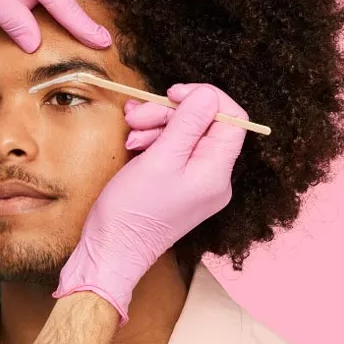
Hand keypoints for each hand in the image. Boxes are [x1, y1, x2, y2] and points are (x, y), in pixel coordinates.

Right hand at [53, 84, 247, 323]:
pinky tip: (134, 144)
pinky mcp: (180, 186)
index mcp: (217, 172)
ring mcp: (198, 183)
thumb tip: (208, 96)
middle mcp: (214, 178)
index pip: (232, 119)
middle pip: (204, 125)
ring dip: (156, 126)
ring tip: (131, 134)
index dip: (205, 99)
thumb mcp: (160, 158)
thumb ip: (187, 123)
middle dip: (169, 114)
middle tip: (137, 116)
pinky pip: (174, 151)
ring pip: (185, 136)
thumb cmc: (133, 210)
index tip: (172, 93)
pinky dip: (154, 141)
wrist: (112, 250)